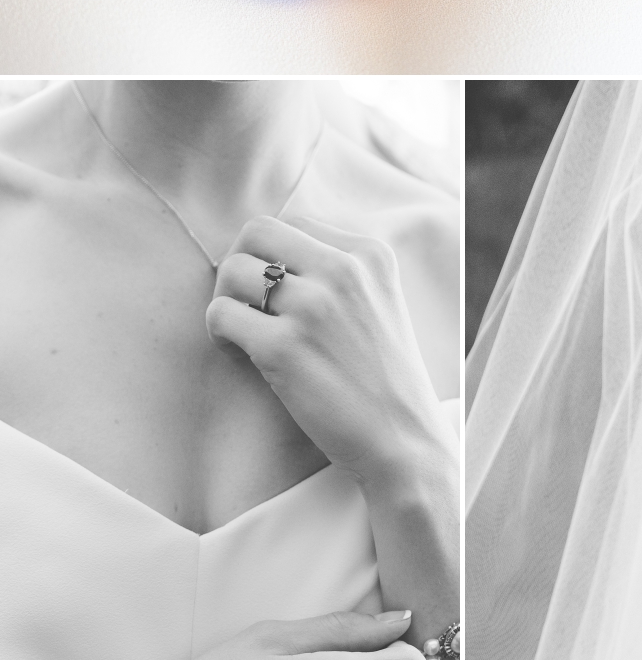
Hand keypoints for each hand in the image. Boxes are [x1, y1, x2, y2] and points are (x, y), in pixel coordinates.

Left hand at [205, 214, 452, 485]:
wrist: (404, 436)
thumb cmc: (386, 376)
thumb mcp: (381, 302)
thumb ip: (341, 272)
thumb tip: (273, 255)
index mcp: (371, 255)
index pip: (295, 223)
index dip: (273, 255)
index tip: (277, 292)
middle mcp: (344, 270)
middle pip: (257, 231)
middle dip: (240, 263)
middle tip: (246, 302)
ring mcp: (314, 307)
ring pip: (232, 270)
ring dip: (226, 299)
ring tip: (243, 331)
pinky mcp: (283, 347)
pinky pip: (220, 315)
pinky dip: (220, 333)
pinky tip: (241, 353)